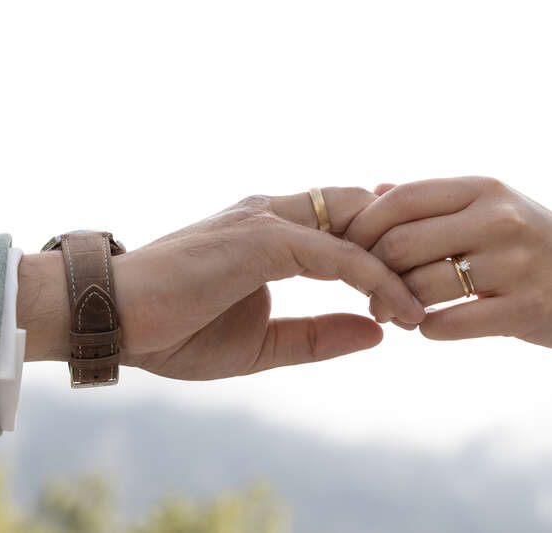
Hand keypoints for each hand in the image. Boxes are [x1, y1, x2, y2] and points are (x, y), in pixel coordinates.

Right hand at [18, 188, 425, 378]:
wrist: (112, 321)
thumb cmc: (175, 329)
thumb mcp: (265, 342)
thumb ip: (321, 334)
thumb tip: (379, 332)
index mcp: (272, 230)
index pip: (346, 220)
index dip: (387, 243)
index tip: (422, 278)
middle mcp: (274, 213)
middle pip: (362, 209)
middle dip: (404, 242)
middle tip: (439, 280)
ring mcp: (268, 221)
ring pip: (357, 227)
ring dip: (398, 263)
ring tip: (428, 305)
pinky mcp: (262, 239)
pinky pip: (336, 254)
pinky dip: (373, 279)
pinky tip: (399, 310)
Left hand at [344, 177, 551, 349]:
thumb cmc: (542, 244)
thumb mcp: (495, 206)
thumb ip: (435, 200)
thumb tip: (375, 191)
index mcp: (484, 189)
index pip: (400, 200)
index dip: (364, 228)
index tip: (353, 251)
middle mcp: (498, 219)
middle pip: (400, 244)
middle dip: (372, 272)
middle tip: (368, 290)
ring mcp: (514, 264)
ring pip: (420, 287)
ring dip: (396, 307)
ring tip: (396, 312)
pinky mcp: (526, 309)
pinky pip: (450, 324)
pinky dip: (428, 329)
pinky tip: (430, 327)